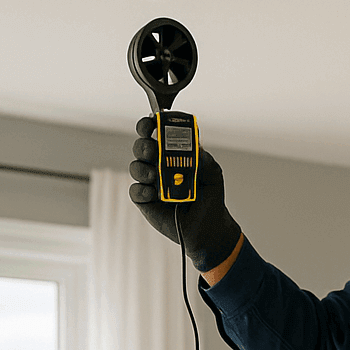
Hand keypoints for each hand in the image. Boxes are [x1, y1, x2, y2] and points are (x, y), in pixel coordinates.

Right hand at [129, 116, 241, 272]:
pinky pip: (135, 190)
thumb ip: (206, 161)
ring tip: (155, 175)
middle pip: (141, 147)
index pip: (156, 133)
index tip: (152, 121)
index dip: (150, 124)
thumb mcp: (214, 176)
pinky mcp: (145, 200)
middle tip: (152, 150)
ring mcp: (150, 182)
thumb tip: (196, 151)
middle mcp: (158, 165)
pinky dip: (141, 189)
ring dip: (142, 167)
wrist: (208, 228)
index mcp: (172, 154)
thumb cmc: (209, 198)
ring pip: (136, 167)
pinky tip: (152, 193)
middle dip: (143, 145)